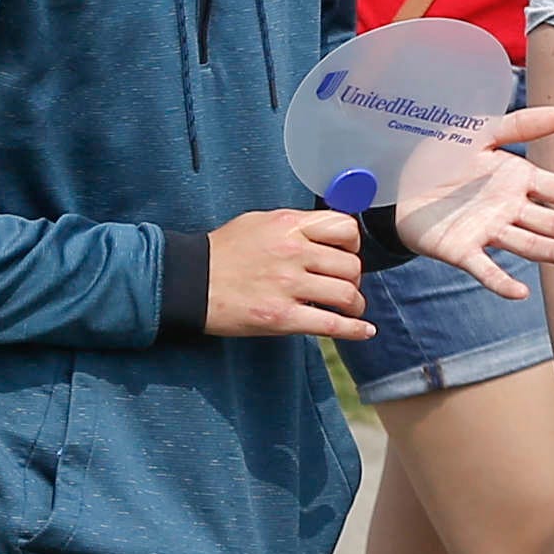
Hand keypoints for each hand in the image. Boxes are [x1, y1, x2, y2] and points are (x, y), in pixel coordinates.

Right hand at [203, 207, 369, 339]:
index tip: (346, 254)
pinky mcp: (281, 317)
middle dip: (354, 278)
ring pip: (346, 295)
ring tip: (348, 308)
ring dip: (354, 304)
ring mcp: (287, 286)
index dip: (353, 243)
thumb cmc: (223, 252)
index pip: (345, 228)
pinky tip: (364, 331)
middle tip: (344, 286)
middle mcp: (292, 253)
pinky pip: (331, 325)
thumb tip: (328, 233)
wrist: (189, 282)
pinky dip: (354, 330)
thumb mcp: (258, 223)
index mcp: (288, 226)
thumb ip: (295, 225)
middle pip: (351, 265)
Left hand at [389, 103, 553, 296]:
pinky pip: (484, 268)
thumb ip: (519, 125)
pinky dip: (501, 281)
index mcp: (519, 182)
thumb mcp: (479, 134)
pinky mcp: (461, 250)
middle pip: (552, 221)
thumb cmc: (443, 156)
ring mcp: (487, 232)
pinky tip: (519, 292)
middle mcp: (510, 210)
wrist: (398, 180)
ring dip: (552, 251)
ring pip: (527, 244)